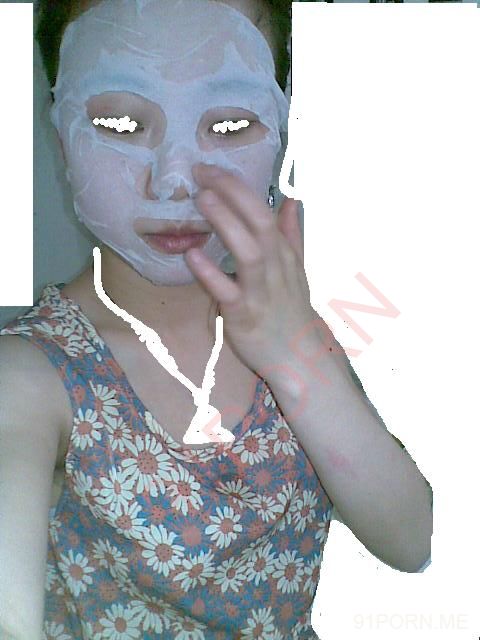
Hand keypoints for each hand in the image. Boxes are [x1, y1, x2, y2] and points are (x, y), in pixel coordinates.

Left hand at [184, 162, 323, 383]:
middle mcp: (276, 267)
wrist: (300, 357)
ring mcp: (262, 292)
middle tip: (201, 172)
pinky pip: (229, 293)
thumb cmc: (290, 310)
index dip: (238, 187)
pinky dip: (211, 274)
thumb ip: (292, 233)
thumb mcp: (297, 269)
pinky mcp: (245, 316)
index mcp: (284, 253)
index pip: (264, 212)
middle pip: (260, 223)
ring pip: (249, 252)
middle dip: (232, 193)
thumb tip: (291, 199)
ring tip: (202, 199)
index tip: (212, 167)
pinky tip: (191, 255)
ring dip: (226, 223)